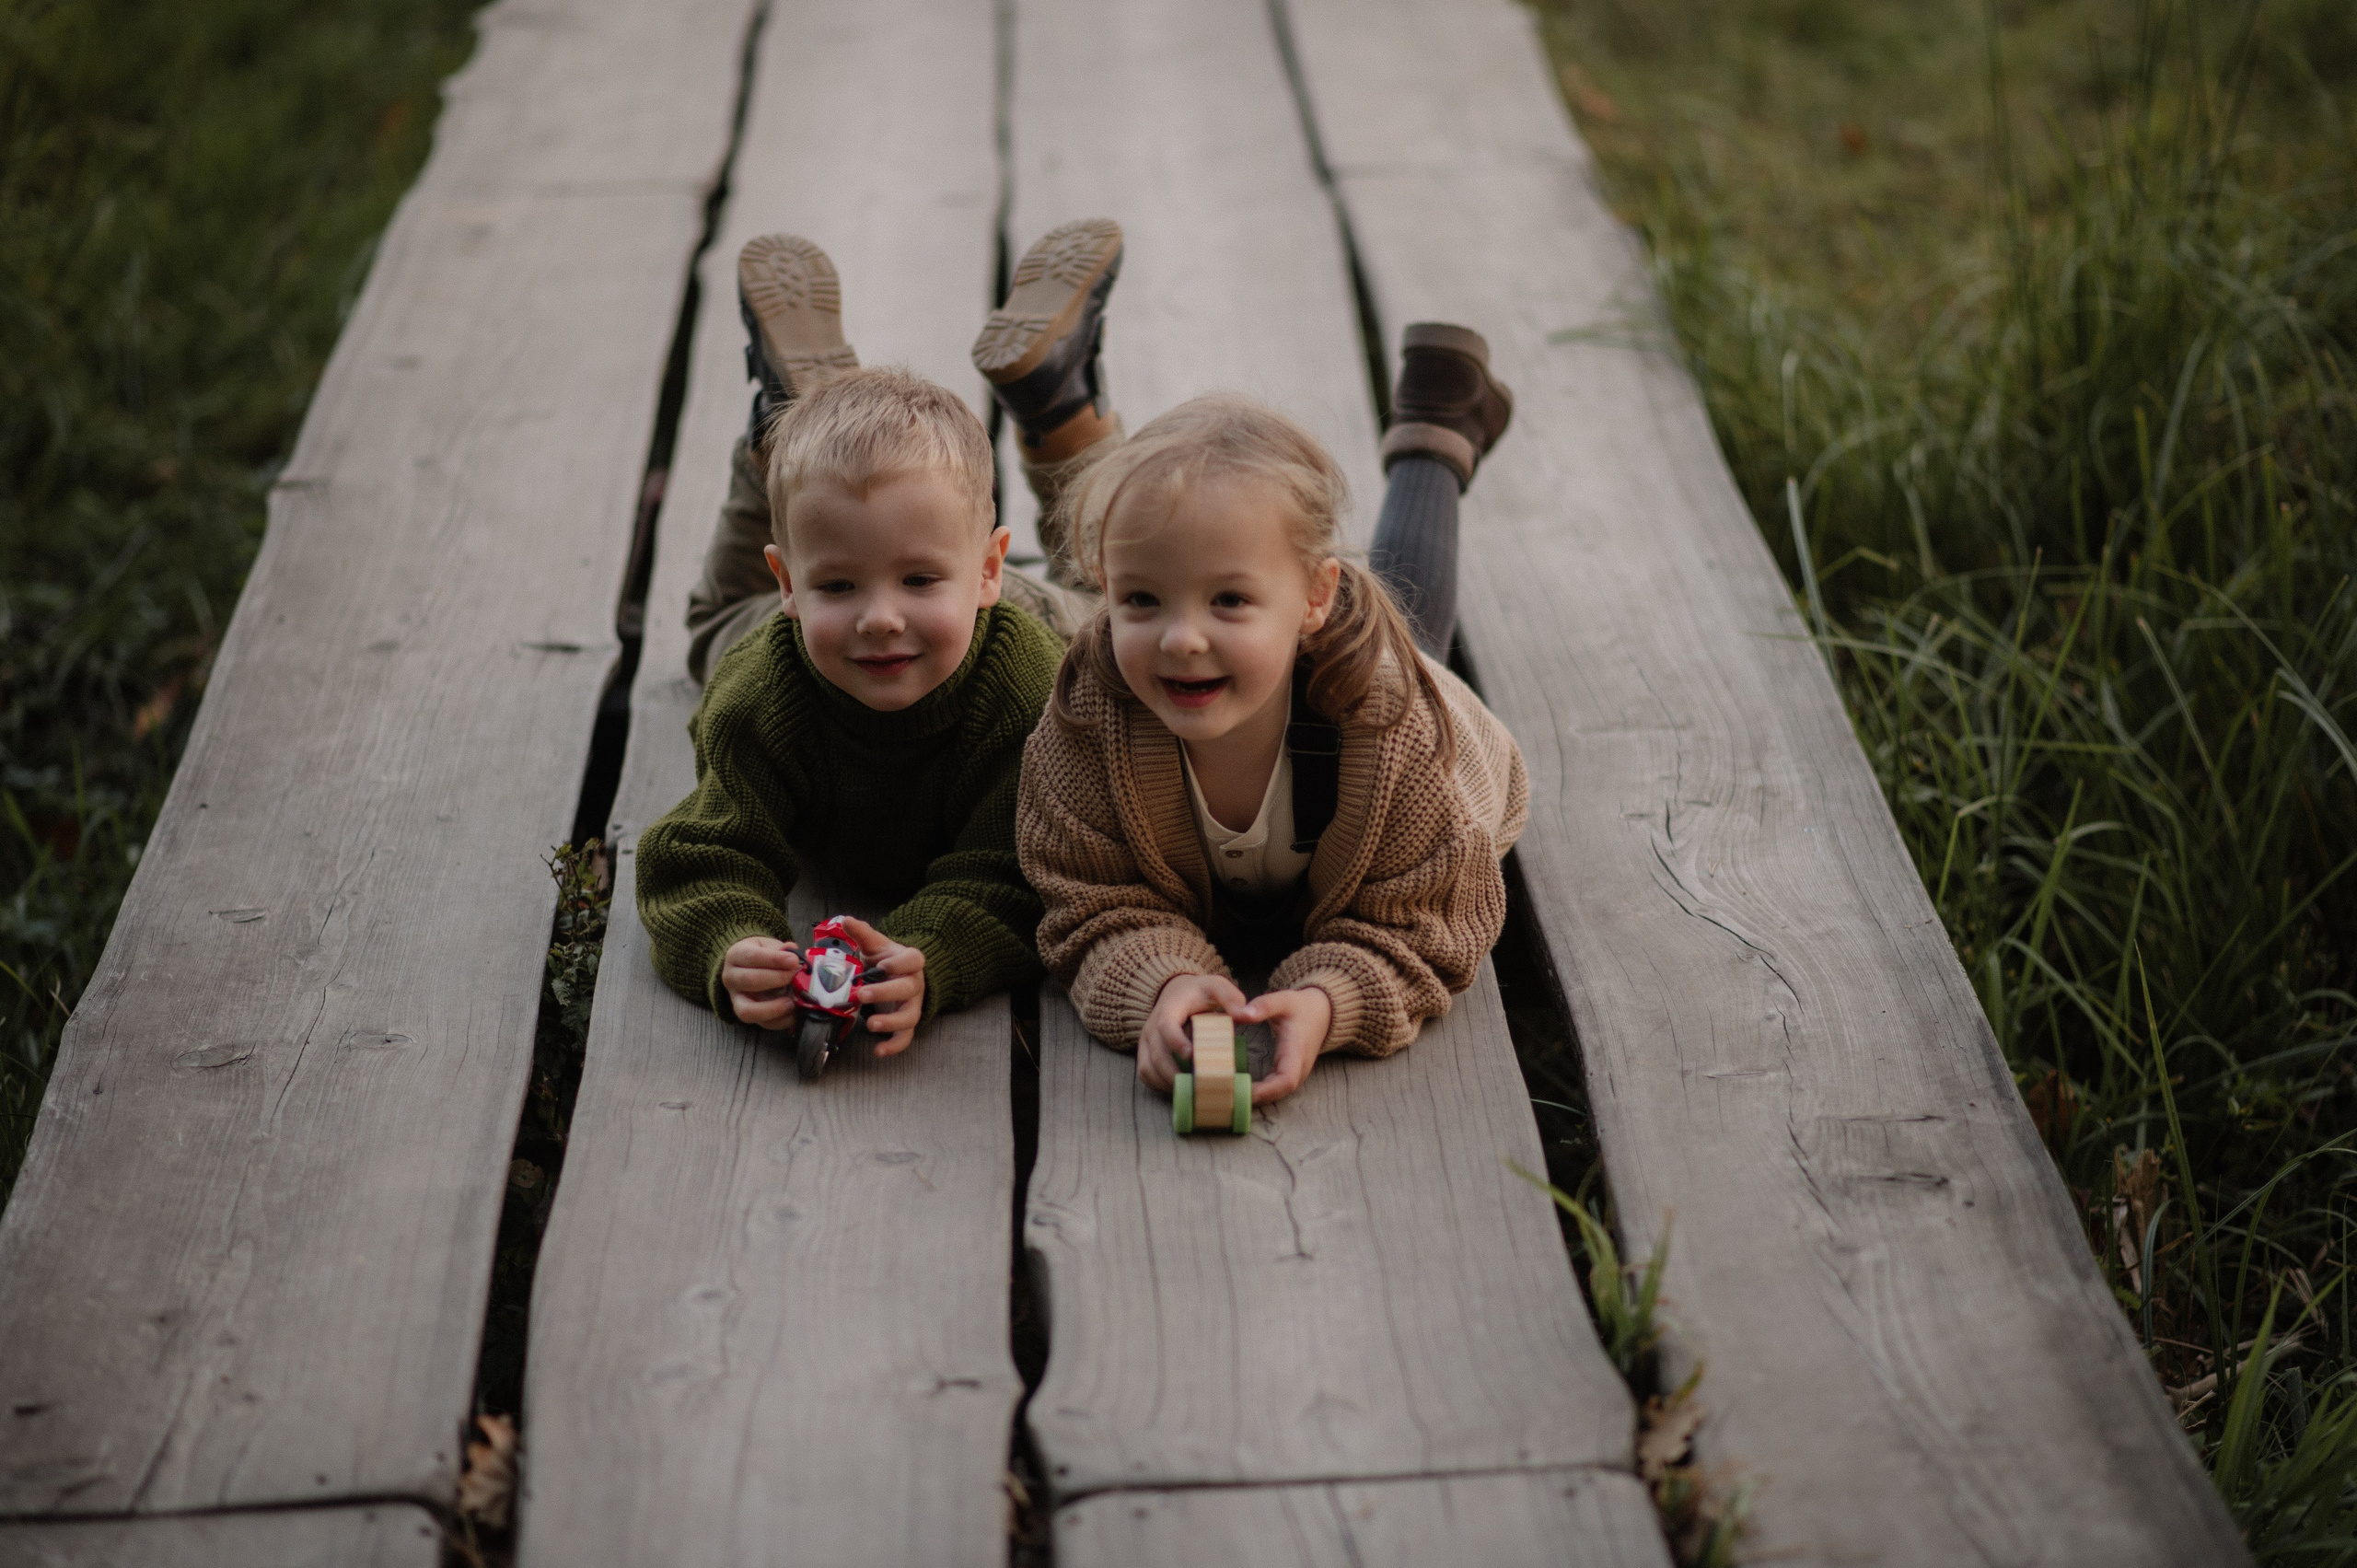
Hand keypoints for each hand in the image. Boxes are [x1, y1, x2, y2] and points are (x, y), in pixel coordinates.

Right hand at [721, 936, 801, 1029]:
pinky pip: (761, 1024)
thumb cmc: (761, 955)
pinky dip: (779, 1021)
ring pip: (748, 1010)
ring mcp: (736, 999)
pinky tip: (793, 1013)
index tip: (794, 961)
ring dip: (773, 1008)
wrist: (746, 967)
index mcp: (736, 955)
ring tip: (791, 1001)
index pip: (753, 957)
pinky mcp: (746, 1015)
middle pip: (750, 981)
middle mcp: (731, 978)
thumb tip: (792, 952)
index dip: (775, 959)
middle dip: (777, 979)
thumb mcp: (768, 945)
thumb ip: (780, 949)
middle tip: (795, 975)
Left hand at [836, 916, 925, 1056]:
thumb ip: (862, 933)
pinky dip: (894, 1046)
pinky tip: (878, 1051)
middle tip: (862, 995)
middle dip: (885, 993)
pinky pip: (906, 1037)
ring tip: (870, 1025)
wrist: (896, 976)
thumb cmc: (884, 961)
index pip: (914, 960)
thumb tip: (845, 919)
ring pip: (910, 1016)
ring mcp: (912, 1006)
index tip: (882, 965)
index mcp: (909, 962)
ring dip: (891, 1022)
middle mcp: (915, 984)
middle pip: (908, 989)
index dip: (900, 964)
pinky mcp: (907, 1023)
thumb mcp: (875, 945)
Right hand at [1138, 972, 1248, 1094]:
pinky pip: (1146, 1073)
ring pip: (1148, 1067)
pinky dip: (1160, 1085)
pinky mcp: (1145, 1053)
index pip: (1165, 1026)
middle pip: (1156, 1053)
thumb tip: (1247, 1016)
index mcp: (1169, 1008)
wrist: (1176, 992)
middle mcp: (1152, 1026)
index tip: (1191, 1055)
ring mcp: (1146, 1041)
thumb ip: (1230, 998)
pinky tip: (1180, 1089)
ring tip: (1191, 1090)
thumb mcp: (1216, 986)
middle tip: (1197, 1084)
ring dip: (1167, 1082)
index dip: (1176, 1042)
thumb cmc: (1199, 992)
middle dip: (1174, 1072)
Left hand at [1240, 987, 1332, 1104]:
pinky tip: (1243, 1088)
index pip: (1286, 1080)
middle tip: (1230, 1096)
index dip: (1267, 1090)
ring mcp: (1296, 1072)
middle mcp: (1299, 1066)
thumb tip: (1243, 1014)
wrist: (1321, 1012)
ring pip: (1279, 1092)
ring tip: (1233, 1094)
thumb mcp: (1283, 1000)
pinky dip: (1262, 1091)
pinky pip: (1277, 1088)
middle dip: (1258, 1097)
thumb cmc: (1300, 1007)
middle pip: (1281, 1092)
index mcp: (1297, 1051)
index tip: (1244, 1091)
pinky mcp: (1290, 1072)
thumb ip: (1264, 1005)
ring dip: (1259, 1096)